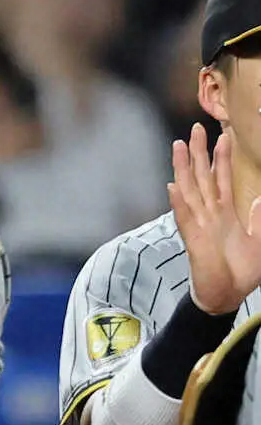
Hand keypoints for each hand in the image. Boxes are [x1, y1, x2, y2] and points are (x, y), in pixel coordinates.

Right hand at [169, 124, 260, 313]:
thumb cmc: (241, 272)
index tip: (222, 136)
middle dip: (198, 153)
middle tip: (194, 128)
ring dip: (183, 169)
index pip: (221, 180)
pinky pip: (185, 219)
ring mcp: (199, 226)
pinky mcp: (194, 241)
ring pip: (189, 191)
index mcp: (225, 214)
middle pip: (201, 178)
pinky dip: (179, 204)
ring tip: (178, 146)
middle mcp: (209, 215)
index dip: (222, 158)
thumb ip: (259, 219)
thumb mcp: (260, 241)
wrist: (227, 296)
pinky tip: (173, 188)